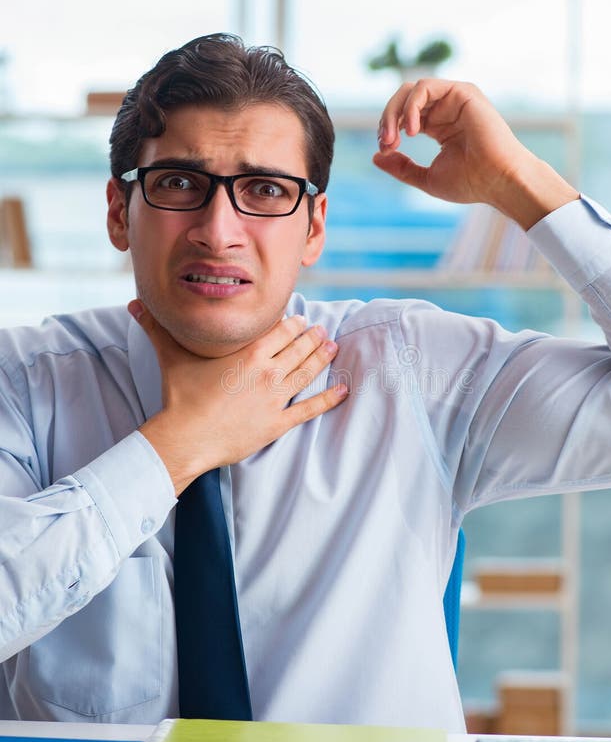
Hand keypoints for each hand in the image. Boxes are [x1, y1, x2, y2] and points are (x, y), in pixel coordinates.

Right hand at [129, 301, 347, 493]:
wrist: (185, 438)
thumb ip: (157, 329)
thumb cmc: (180, 398)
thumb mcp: (172, 358)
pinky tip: (344, 390)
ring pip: (307, 372)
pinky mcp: (278, 423)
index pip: (281, 330)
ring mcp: (275, 398)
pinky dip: (329, 399)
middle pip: (299, 348)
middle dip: (312, 337)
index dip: (293, 323)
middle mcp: (268, 372)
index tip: (300, 319)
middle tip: (322, 330)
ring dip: (322, 357)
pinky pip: (310, 409)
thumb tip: (134, 304)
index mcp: (249, 353)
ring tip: (333, 347)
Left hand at [373, 78, 577, 228]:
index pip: (403, 116)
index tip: (384, 150)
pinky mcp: (462, 91)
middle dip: (386, 119)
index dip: (387, 130)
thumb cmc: (470, 183)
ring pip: (410, 90)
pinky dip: (411, 106)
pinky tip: (411, 129)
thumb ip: (402, 167)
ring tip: (393, 138)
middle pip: (403, 100)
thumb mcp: (426, 178)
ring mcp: (454, 98)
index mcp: (438, 125)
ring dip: (394, 112)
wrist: (498, 181)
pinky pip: (425, 87)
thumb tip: (376, 156)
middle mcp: (445, 108)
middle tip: (384, 143)